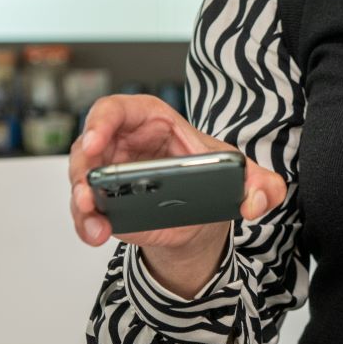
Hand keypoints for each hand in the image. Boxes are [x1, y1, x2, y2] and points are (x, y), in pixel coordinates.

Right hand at [68, 94, 287, 249]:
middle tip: (88, 191)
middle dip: (83, 168)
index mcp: (152, 121)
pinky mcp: (104, 203)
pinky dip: (87, 223)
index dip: (102, 121)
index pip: (117, 109)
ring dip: (81, 200)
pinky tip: (97, 234)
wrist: (203, 215)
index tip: (96, 141)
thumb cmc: (212, 177)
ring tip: (94, 219)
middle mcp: (123, 144)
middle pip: (87, 145)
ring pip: (82, 179)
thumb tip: (257, 200)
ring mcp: (108, 174)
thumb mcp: (242, 175)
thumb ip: (261, 184)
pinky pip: (85, 211)